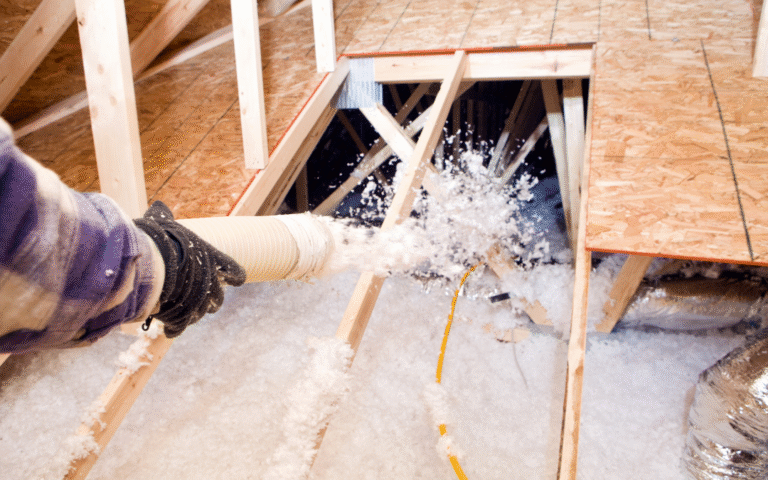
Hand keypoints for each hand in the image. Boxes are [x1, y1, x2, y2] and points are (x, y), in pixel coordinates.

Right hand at [134, 201, 245, 336]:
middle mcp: (211, 281)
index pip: (235, 271)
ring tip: (181, 311)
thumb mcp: (160, 224)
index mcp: (212, 259)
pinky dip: (175, 326)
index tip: (232, 278)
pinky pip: (182, 325)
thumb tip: (158, 207)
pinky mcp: (184, 315)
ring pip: (202, 312)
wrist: (153, 262)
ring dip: (193, 312)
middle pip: (218, 297)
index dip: (233, 275)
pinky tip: (169, 326)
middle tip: (200, 299)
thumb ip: (162, 218)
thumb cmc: (158, 239)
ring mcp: (199, 300)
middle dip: (210, 299)